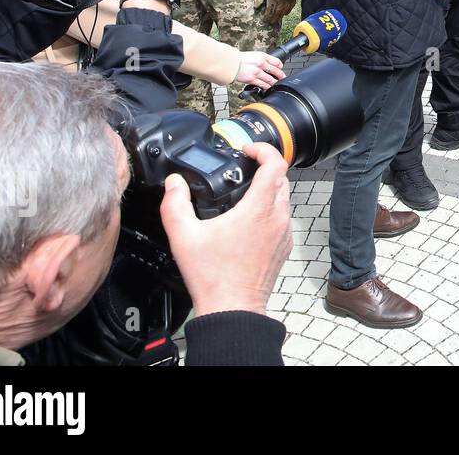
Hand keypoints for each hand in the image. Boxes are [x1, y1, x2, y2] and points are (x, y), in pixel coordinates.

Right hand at [160, 141, 292, 315]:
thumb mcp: (183, 236)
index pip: (274, 164)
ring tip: (244, 191)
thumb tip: (173, 183)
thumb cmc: (213, 277)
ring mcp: (284, 233)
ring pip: (284, 198)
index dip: (263, 150)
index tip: (247, 150)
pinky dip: (270, 209)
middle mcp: (277, 218)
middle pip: (281, 178)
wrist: (233, 309)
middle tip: (243, 168)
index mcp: (258, 210)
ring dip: (269, 188)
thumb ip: (175, 204)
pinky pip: (283, 217)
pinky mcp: (284, 246)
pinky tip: (249, 219)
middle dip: (264, 167)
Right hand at [235, 51, 285, 88]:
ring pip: (271, 79)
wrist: (230, 63)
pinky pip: (263, 85)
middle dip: (281, 76)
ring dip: (275, 83)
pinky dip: (267, 87)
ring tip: (277, 84)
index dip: (280, 66)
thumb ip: (261, 59)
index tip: (281, 68)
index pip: (276, 61)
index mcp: (262, 56)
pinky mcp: (252, 79)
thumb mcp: (253, 55)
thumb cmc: (239, 59)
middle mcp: (261, 63)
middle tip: (283, 78)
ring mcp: (257, 72)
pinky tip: (268, 88)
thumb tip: (268, 65)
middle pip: (276, 71)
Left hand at [254, 0, 298, 23]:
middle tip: (271, 22)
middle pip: (278, 11)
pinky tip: (284, 13)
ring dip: (280, 16)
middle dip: (274, 18)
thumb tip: (256, 7)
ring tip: (277, 19)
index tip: (265, 20)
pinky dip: (287, 10)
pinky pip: (291, 6)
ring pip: (285, 10)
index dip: (268, 16)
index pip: (270, 9)